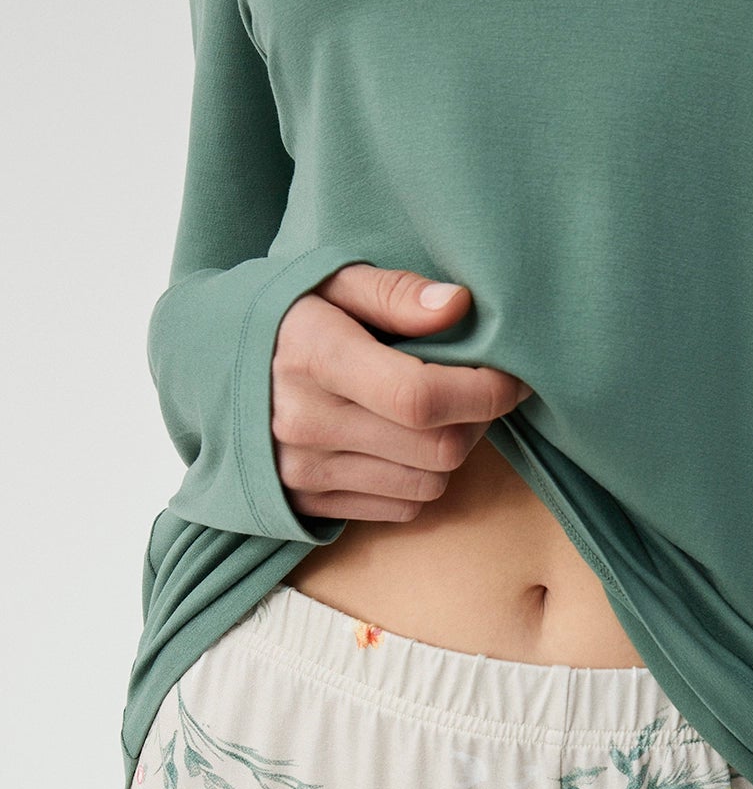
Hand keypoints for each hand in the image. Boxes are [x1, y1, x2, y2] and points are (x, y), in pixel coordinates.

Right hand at [271, 263, 533, 523]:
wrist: (204, 369)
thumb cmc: (284, 315)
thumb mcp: (330, 281)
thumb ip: (395, 293)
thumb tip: (459, 305)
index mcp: (314, 356)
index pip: (420, 396)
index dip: (484, 392)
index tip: (511, 377)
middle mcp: (306, 422)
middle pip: (437, 447)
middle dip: (478, 421)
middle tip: (478, 390)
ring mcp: (306, 471)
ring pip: (428, 483)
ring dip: (452, 452)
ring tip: (438, 415)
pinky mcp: (310, 504)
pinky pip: (402, 508)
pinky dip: (422, 480)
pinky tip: (405, 444)